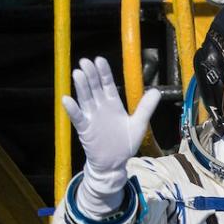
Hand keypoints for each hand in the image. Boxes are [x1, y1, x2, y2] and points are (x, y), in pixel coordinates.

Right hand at [62, 57, 159, 217]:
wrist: (114, 163)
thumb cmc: (125, 144)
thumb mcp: (138, 124)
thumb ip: (146, 108)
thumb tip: (157, 91)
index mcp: (113, 104)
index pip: (107, 84)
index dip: (104, 72)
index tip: (99, 60)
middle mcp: (100, 108)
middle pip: (94, 88)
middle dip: (91, 75)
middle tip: (85, 61)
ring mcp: (92, 118)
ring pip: (85, 99)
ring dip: (81, 87)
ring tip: (77, 73)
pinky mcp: (85, 130)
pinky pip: (78, 118)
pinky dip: (73, 110)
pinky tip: (67, 99)